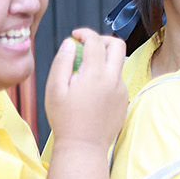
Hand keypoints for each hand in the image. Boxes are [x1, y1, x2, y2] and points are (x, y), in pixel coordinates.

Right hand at [44, 30, 127, 148]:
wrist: (84, 145)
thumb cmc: (65, 118)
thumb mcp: (55, 88)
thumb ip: (62, 62)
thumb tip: (70, 44)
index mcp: (96, 74)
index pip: (96, 40)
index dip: (85, 33)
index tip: (75, 36)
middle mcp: (113, 79)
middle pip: (118, 45)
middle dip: (102, 39)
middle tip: (86, 46)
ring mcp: (122, 90)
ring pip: (118, 63)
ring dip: (104, 59)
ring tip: (83, 72)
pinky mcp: (124, 100)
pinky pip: (117, 80)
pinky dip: (106, 76)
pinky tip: (90, 90)